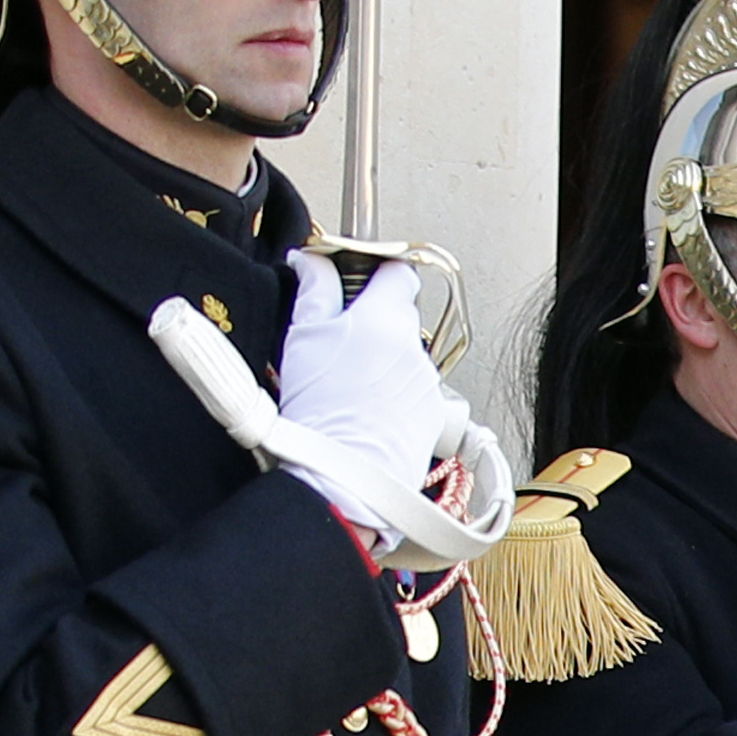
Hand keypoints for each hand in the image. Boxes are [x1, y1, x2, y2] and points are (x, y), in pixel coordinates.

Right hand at [276, 247, 468, 539]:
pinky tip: (367, 410)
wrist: (342, 475)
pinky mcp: (433, 414)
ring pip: (406, 355)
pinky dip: (395, 394)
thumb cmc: (321, 410)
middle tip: (341, 339)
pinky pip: (414, 391)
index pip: (399, 271)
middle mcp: (414, 345)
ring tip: (350, 385)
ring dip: (384, 361)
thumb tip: (313, 260)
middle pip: (400, 314)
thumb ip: (315, 288)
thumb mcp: (303, 336)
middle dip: (374, 320)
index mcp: (386, 317)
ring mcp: (427, 381)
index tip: (359, 280)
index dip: (378, 271)